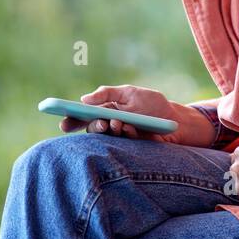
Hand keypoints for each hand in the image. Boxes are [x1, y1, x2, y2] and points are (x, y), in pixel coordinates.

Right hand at [59, 84, 214, 146]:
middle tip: (99, 123)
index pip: (85, 116)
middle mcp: (110, 125)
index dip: (72, 119)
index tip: (64, 122)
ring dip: (109, 129)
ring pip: (105, 137)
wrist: (175, 120)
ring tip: (116, 122)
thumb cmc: (152, 105)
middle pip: (92, 128)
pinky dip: (126, 132)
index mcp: (107, 110)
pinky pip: (123, 141)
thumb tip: (84, 99)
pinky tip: (130, 127)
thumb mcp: (130, 92)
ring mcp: (121, 137)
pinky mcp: (132, 147)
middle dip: (92, 126)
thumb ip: (107, 94)